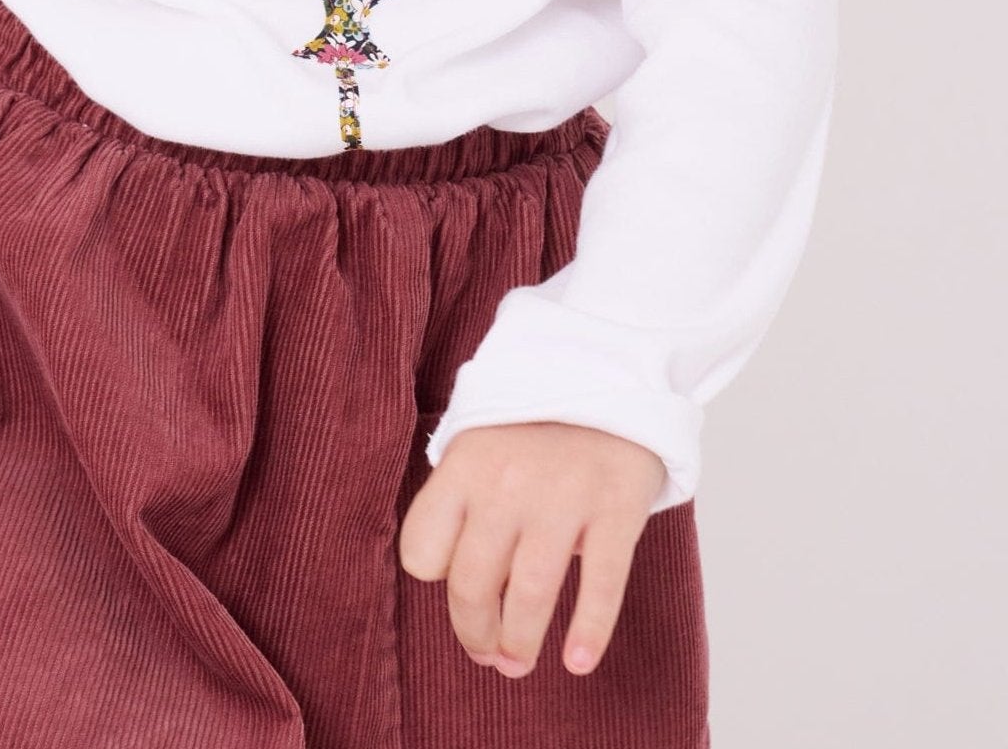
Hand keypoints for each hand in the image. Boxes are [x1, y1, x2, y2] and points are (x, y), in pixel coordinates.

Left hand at [397, 419, 666, 676]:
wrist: (610, 374)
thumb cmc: (534, 426)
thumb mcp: (480, 442)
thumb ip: (461, 500)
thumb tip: (449, 578)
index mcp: (464, 466)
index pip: (422, 549)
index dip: (435, 577)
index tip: (454, 586)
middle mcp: (506, 483)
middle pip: (471, 584)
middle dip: (475, 633)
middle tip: (489, 654)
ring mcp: (562, 496)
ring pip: (530, 594)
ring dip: (519, 642)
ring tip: (518, 663)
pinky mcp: (615, 508)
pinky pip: (600, 585)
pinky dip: (589, 632)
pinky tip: (578, 662)